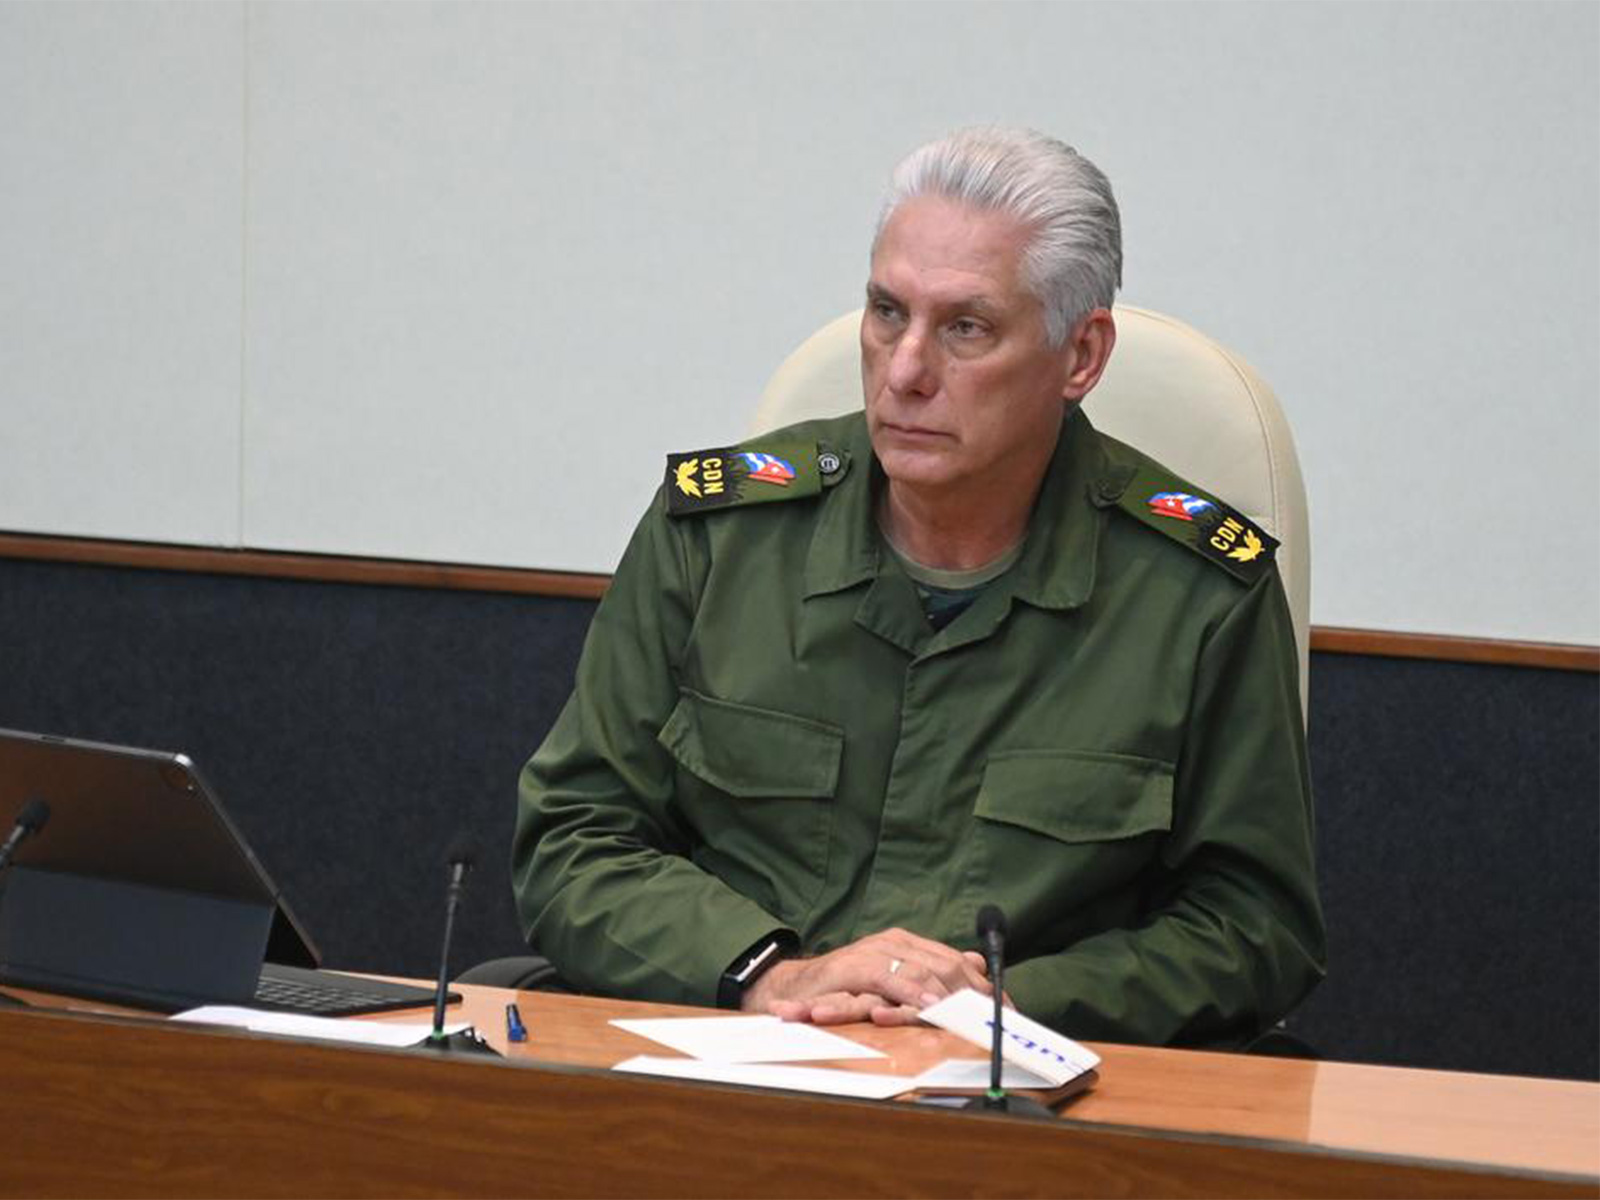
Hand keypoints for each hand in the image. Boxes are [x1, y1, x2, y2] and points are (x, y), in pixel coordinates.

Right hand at [740, 927, 991, 1024]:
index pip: (956, 960)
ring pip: (923, 967)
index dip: (984, 986)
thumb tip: (975, 959)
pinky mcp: (854, 967)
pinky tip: (929, 1003)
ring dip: (951, 992)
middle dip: (976, 991)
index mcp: (906, 944)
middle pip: (947, 962)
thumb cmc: (843, 989)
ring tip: (975, 1011)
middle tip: (999, 1017)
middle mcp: (894, 943)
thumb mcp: (891, 981)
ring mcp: (875, 952)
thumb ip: (930, 968)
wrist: (793, 988)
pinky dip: (911, 991)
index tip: (1009, 1011)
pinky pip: (889, 978)